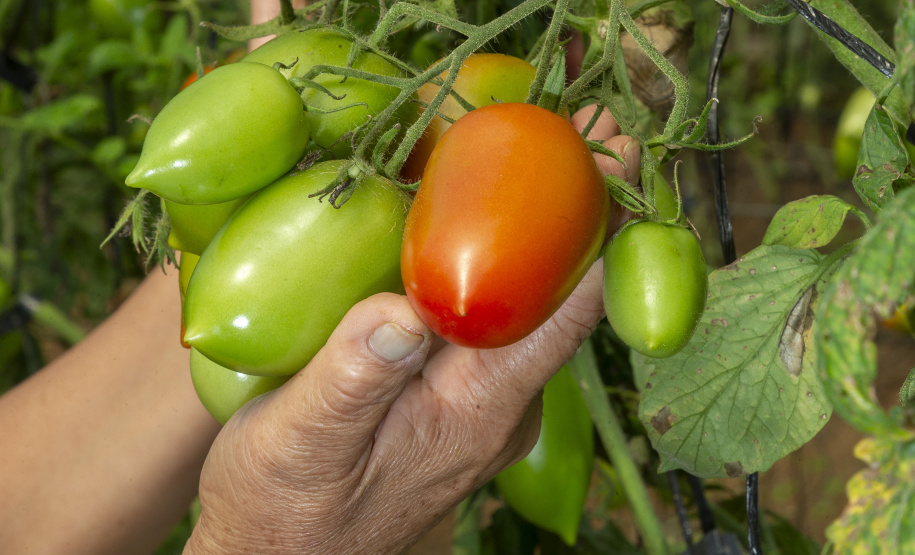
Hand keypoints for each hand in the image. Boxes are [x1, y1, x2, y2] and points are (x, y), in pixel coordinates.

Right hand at [184, 107, 639, 554]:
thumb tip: (400, 313)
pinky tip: (467, 222)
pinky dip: (495, 262)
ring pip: (528, 304)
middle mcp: (499, 406)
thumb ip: (351, 381)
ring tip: (530, 152)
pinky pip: (494, 318)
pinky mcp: (459, 399)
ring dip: (536, 231)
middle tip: (580, 127)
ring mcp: (483, 403)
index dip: (598, 230)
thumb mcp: (297, 445)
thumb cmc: (286, 509)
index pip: (564, 314)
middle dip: (577, 211)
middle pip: (560, 296)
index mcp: (476, 413)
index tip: (615, 153)